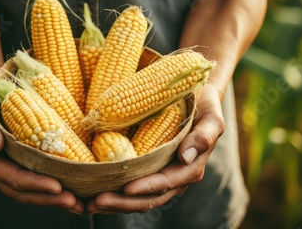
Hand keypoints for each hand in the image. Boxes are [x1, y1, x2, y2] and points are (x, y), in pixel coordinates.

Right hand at [0, 77, 83, 212]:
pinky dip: (52, 189)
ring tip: (77, 204)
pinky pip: (35, 180)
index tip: (57, 186)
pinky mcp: (19, 162)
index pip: (11, 178)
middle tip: (74, 201)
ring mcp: (7, 168)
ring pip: (30, 192)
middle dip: (48, 199)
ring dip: (53, 199)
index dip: (35, 184)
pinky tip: (73, 191)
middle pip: (22, 191)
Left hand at [86, 84, 224, 213]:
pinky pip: (129, 189)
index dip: (146, 188)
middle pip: (148, 198)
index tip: (125, 188)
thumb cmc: (203, 105)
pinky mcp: (146, 171)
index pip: (166, 183)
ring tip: (90, 204)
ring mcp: (159, 177)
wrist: (194, 97)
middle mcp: (174, 178)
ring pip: (136, 199)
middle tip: (97, 201)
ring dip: (113, 204)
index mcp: (190, 169)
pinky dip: (112, 194)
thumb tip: (186, 157)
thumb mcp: (211, 116)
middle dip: (122, 203)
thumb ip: (204, 136)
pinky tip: (92, 195)